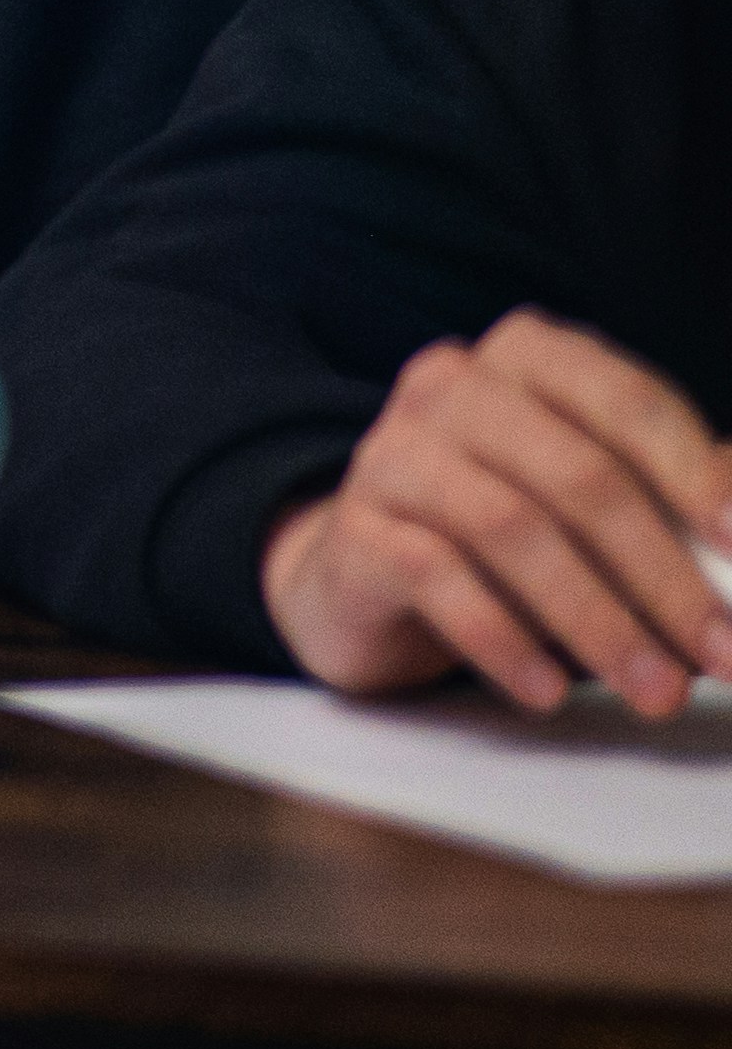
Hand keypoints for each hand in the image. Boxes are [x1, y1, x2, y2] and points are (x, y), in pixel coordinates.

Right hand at [263, 310, 731, 716]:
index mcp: (528, 359)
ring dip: (597, 622)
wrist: (370, 571)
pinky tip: (548, 689)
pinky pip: (436, 579)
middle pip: (577, 475)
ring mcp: (392, 454)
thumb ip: (676, 498)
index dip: (694, 475)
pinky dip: (505, 640)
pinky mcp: (353, 531)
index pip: (625, 401)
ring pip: (511, 529)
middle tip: (718, 653)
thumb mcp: (597, 502)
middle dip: (662, 577)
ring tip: (652, 689)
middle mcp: (452, 388)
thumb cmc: (511, 531)